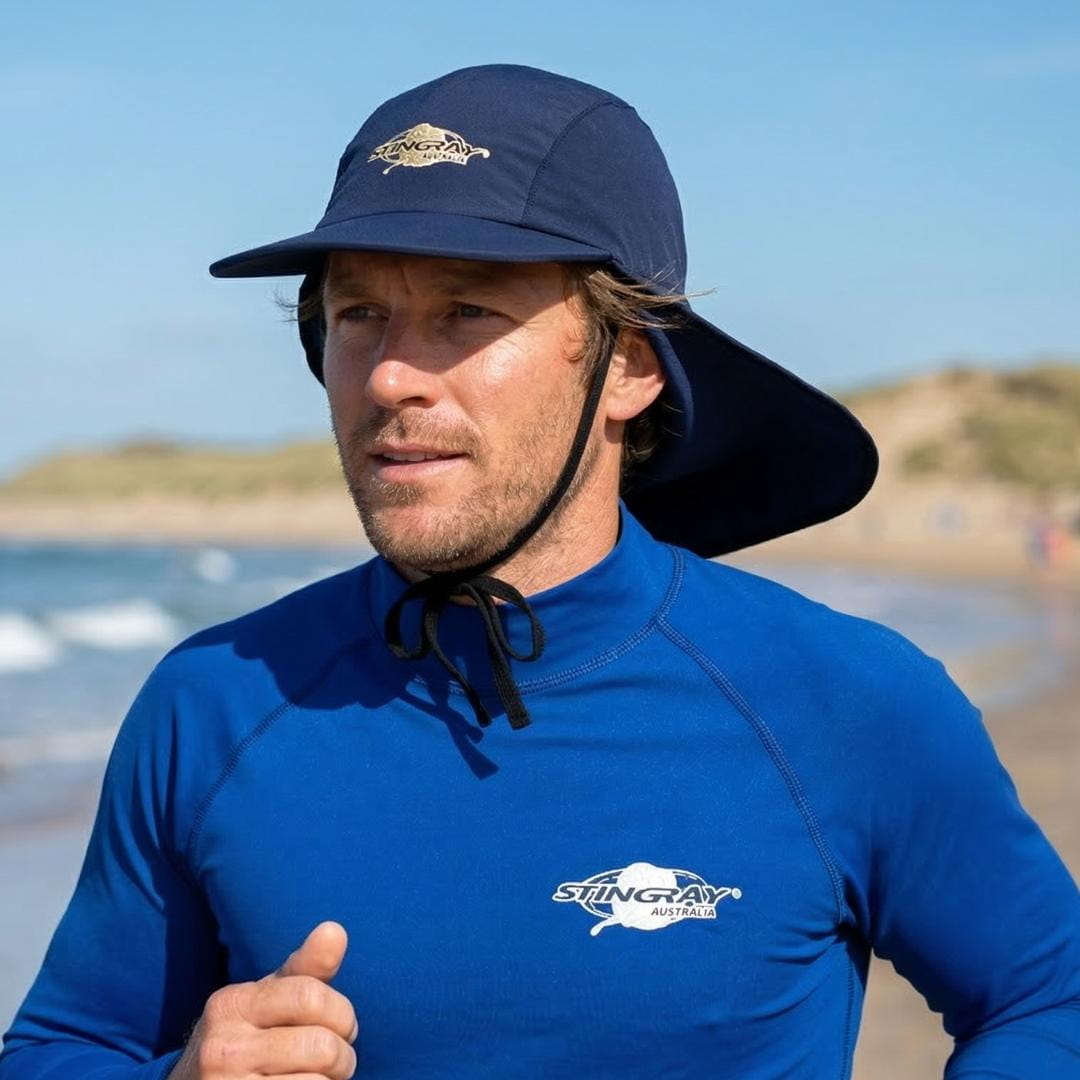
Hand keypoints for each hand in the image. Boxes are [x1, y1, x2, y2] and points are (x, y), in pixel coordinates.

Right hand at [169, 920, 358, 1078]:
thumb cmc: (246, 1038)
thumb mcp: (266, 999)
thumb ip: (305, 967)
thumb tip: (335, 930)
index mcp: (231, 1004)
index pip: (310, 996)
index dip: (342, 1013)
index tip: (343, 1026)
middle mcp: (223, 1048)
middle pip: (320, 1045)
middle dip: (343, 1054)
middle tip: (338, 1060)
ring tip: (320, 1078)